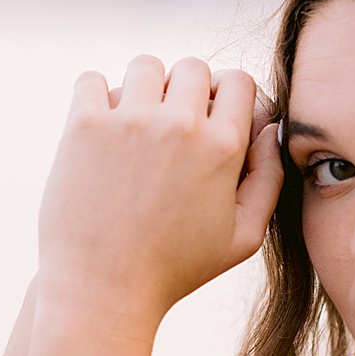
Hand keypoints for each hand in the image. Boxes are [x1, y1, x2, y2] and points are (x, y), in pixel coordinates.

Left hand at [36, 56, 283, 327]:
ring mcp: (129, 121)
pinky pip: (93, 80)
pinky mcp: (84, 126)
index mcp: (223, 148)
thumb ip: (268, 179)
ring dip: (145, 88)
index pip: (237, 80)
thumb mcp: (244, 238)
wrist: (104, 289)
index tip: (211, 119)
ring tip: (138, 126)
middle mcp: (179, 125)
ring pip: (146, 66)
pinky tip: (104, 130)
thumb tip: (270, 128)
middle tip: (173, 126)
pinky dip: (97, 97)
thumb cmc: (177, 269)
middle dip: (187, 90)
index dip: (228, 96)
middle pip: (193, 67)